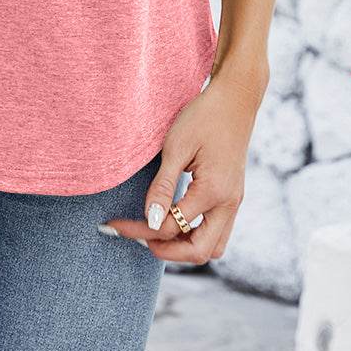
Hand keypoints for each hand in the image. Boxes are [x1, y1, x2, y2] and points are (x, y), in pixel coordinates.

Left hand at [100, 71, 264, 263]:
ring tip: (156, 233)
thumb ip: (163, 186)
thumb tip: (151, 220)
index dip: (140, 229)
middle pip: (199, 251)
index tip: (115, 224)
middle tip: (137, 237)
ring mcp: (234, 202)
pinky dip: (196, 234)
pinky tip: (175, 221)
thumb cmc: (203, 116)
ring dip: (184, 247)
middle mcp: (229, 204)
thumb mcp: (177, 147)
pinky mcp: (233, 196)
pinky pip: (218, 231)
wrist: (235, 98)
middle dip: (166, 251)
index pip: (172, 227)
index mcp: (214, 192)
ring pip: (213, 246)